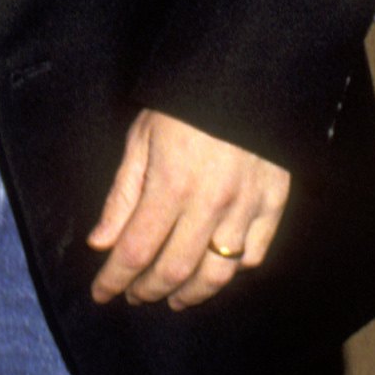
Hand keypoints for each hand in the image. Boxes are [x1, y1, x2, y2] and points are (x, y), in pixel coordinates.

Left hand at [88, 110, 290, 309]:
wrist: (245, 76)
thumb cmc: (185, 105)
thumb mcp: (141, 139)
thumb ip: (122, 196)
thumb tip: (102, 243)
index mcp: (170, 185)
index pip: (135, 251)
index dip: (113, 280)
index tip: (101, 293)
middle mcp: (210, 203)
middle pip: (174, 270)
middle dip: (148, 290)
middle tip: (135, 295)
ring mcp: (246, 206)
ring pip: (217, 274)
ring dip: (190, 294)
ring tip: (174, 298)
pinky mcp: (273, 203)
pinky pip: (254, 255)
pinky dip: (232, 272)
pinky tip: (214, 271)